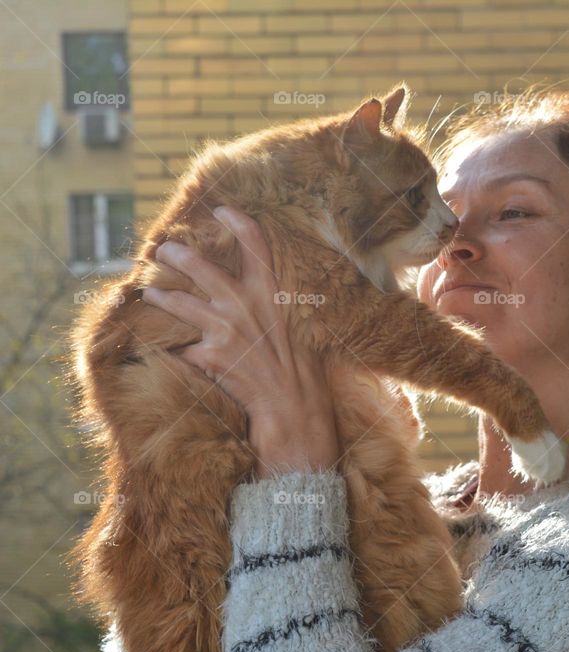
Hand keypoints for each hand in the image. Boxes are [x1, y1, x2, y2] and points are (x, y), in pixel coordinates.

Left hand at [141, 206, 339, 476]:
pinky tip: (165, 350)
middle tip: (163, 251)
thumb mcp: (294, 327)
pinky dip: (175, 350)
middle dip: (176, 256)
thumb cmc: (300, 369)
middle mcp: (244, 304)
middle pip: (200, 267)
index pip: (255, 244)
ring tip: (150, 294)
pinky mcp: (207, 355)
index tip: (221, 209)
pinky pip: (182, 347)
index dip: (236, 221)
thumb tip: (254, 296)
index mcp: (271, 293)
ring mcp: (223, 329)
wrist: (292, 406)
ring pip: (177, 304)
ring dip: (159, 297)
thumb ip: (273, 307)